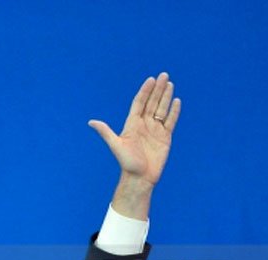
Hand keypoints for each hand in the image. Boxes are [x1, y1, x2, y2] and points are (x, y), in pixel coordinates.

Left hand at [88, 72, 180, 186]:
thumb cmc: (127, 163)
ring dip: (166, 96)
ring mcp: (155, 130)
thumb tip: (91, 122)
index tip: (150, 80)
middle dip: (157, 89)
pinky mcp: (165, 137)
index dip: (145, 91)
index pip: (139, 103)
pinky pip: (170, 121)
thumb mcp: (116, 146)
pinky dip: (174, 111)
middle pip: (152, 102)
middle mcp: (144, 125)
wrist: (140, 178)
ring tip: (170, 83)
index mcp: (132, 124)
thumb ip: (106, 132)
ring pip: (162, 109)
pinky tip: (176, 101)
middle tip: (164, 75)